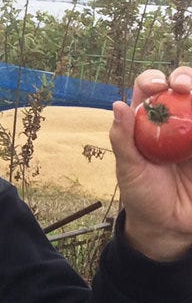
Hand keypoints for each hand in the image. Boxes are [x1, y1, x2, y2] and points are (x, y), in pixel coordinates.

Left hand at [109, 67, 191, 261]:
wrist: (168, 225)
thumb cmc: (142, 195)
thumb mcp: (128, 170)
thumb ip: (123, 139)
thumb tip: (118, 104)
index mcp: (147, 121)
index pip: (150, 89)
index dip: (153, 80)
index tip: (158, 87)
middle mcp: (175, 120)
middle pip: (185, 86)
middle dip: (185, 77)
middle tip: (183, 88)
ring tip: (191, 102)